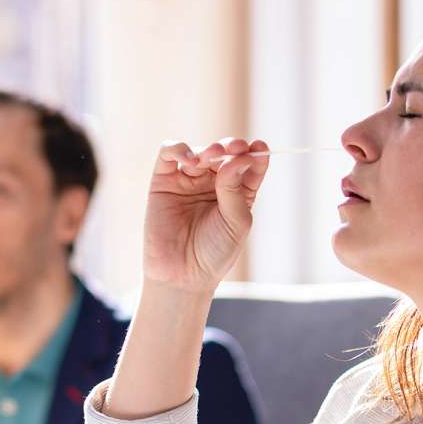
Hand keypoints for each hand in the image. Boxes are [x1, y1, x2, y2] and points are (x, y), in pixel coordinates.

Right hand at [143, 138, 269, 290]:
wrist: (182, 276)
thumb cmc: (214, 254)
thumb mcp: (236, 222)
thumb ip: (235, 190)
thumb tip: (236, 158)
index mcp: (236, 192)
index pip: (249, 165)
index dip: (255, 153)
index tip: (259, 148)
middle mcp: (213, 183)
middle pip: (225, 153)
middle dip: (232, 147)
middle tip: (236, 149)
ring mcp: (188, 180)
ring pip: (200, 150)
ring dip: (209, 148)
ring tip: (212, 156)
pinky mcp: (163, 181)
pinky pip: (169, 154)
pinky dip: (179, 149)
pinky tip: (190, 159)